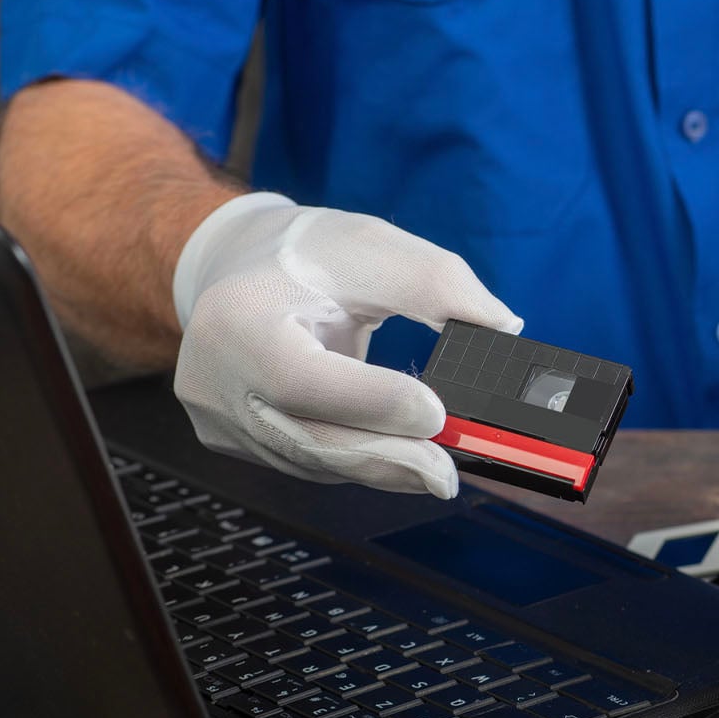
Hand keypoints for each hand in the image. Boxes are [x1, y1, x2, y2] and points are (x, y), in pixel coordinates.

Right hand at [171, 192, 521, 497]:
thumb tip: (503, 327)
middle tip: (449, 471)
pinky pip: (308, 462)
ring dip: (382, 466)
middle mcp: (215, 378)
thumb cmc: (302, 255)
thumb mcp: (371, 246)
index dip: (370, 403)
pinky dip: (359, 461)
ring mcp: (223, 419)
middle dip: (390, 456)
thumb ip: (437, 283)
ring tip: (438, 465)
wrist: (233, 268)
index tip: (436, 413)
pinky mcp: (238, 442)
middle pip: (309, 438)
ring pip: (313, 460)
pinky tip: (399, 456)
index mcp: (237, 317)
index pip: (301, 378)